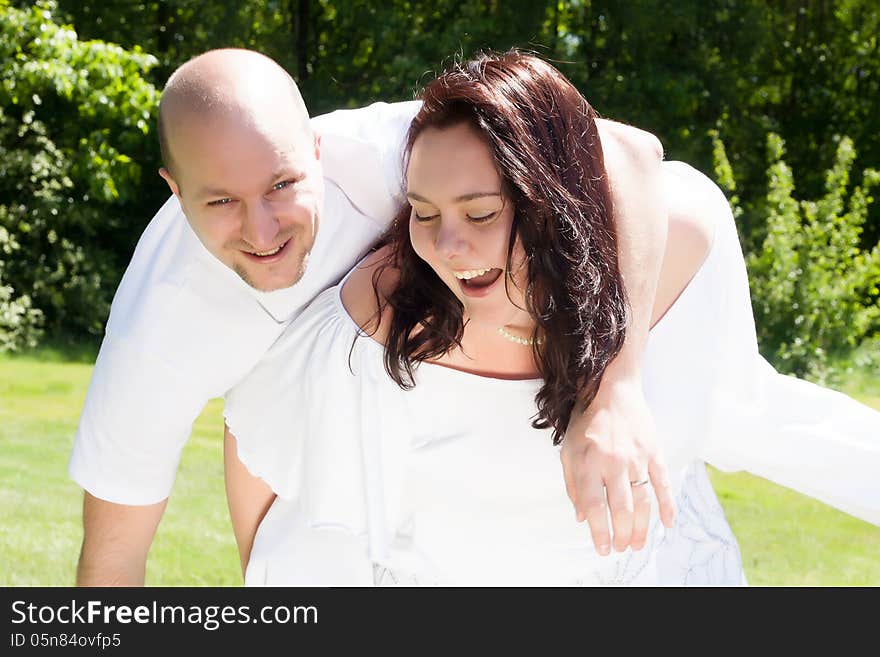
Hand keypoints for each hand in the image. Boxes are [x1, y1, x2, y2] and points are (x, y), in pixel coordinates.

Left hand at [561, 378, 674, 554]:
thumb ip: (573, 485)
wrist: (612, 389)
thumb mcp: (568, 451)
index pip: (595, 506)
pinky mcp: (654, 451)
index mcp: (588, 462)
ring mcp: (637, 457)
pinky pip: (663, 483)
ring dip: (642, 527)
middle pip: (621, 509)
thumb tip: (582, 517)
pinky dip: (668, 505)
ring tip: (638, 545)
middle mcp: (613, 462)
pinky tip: (668, 523)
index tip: (602, 548)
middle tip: (621, 548)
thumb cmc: (586, 423)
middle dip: (622, 535)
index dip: (599, 531)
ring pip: (643, 501)